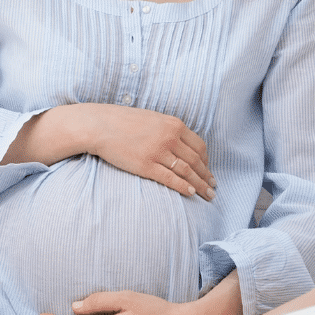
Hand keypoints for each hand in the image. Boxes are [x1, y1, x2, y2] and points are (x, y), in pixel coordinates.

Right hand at [81, 104, 215, 199]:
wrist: (100, 125)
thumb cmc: (124, 122)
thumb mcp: (153, 119)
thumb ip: (169, 129)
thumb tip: (182, 143)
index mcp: (173, 125)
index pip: (199, 146)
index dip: (206, 161)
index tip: (208, 170)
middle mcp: (170, 138)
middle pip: (196, 160)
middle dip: (207, 176)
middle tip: (213, 186)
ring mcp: (158, 152)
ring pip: (187, 172)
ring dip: (200, 185)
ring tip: (208, 195)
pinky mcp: (146, 165)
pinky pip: (171, 179)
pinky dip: (184, 187)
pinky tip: (191, 193)